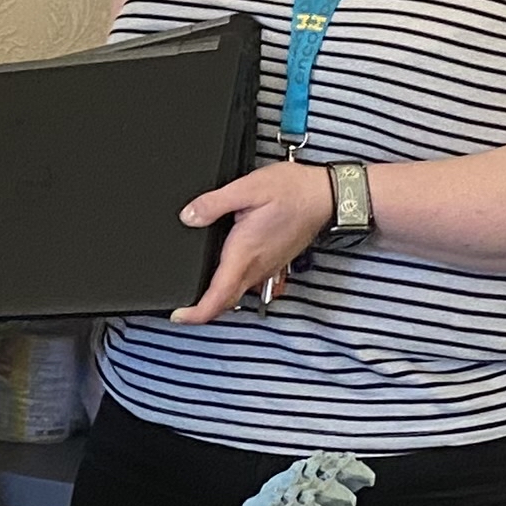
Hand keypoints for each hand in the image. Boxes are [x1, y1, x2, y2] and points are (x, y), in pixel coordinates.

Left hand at [171, 159, 331, 324]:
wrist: (326, 195)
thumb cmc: (294, 191)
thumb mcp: (247, 188)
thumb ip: (213, 203)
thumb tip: (189, 216)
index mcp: (245, 253)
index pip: (218, 297)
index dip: (196, 314)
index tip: (179, 316)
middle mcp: (257, 266)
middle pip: (226, 302)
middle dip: (202, 311)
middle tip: (182, 310)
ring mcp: (267, 266)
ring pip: (238, 294)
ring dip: (218, 300)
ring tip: (198, 295)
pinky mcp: (274, 262)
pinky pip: (250, 283)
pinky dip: (233, 287)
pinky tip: (225, 275)